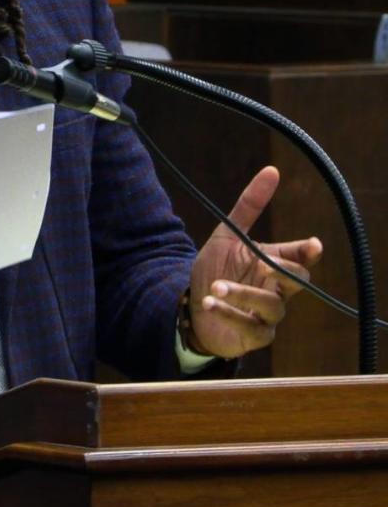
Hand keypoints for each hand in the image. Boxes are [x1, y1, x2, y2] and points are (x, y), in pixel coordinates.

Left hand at [187, 166, 322, 358]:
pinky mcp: (254, 335)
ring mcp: (268, 314)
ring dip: (243, 294)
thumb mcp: (227, 235)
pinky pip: (250, 327)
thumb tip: (271, 171)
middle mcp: (276, 288)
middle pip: (297, 281)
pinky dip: (229, 314)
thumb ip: (248, 206)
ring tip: (216, 286)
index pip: (300, 257)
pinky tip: (209, 303)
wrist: (192, 305)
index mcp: (273, 262)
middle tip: (264, 266)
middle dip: (284, 272)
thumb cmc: (217, 269)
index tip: (313, 245)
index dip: (308, 251)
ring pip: (271, 305)